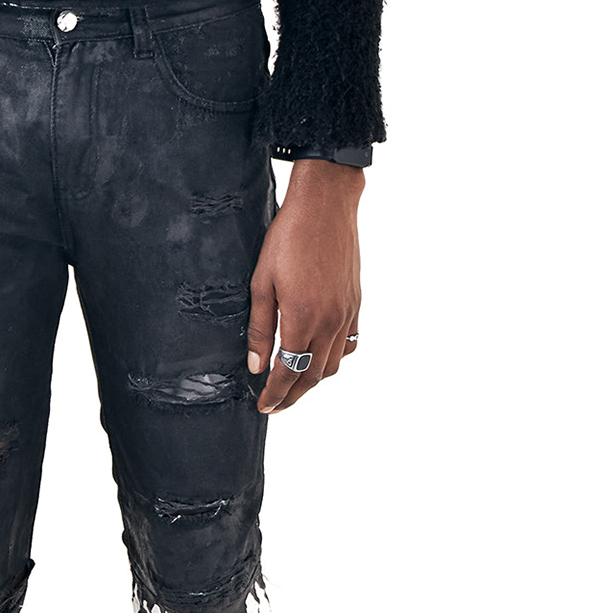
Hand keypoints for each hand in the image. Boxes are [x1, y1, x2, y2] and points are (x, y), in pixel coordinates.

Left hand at [246, 159, 364, 415]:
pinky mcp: (356, 302)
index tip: (263, 406)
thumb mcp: (261, 281)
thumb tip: (255, 365)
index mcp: (303, 319)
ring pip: (334, 363)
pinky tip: (321, 355)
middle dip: (293, 395)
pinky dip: (335, 358)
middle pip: (313, 375)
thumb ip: (258, 327)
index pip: (289, 372)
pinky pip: (349, 343)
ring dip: (314, 379)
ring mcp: (347, 313)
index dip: (275, 394)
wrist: (326, 206)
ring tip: (295, 383)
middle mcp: (330, 322)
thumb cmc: (288, 238)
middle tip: (276, 405)